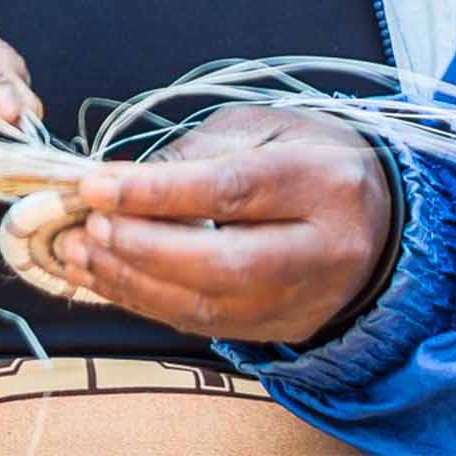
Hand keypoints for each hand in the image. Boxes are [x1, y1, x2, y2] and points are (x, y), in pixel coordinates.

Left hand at [61, 106, 393, 343]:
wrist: (376, 214)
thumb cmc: (305, 154)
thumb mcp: (259, 127)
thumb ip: (197, 152)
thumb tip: (124, 181)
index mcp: (322, 182)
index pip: (233, 191)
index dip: (158, 192)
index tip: (96, 185)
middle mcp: (324, 251)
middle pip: (227, 264)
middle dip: (144, 248)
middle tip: (88, 225)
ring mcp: (308, 300)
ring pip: (213, 307)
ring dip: (134, 283)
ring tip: (79, 253)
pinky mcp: (285, 329)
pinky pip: (208, 326)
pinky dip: (148, 303)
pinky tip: (103, 278)